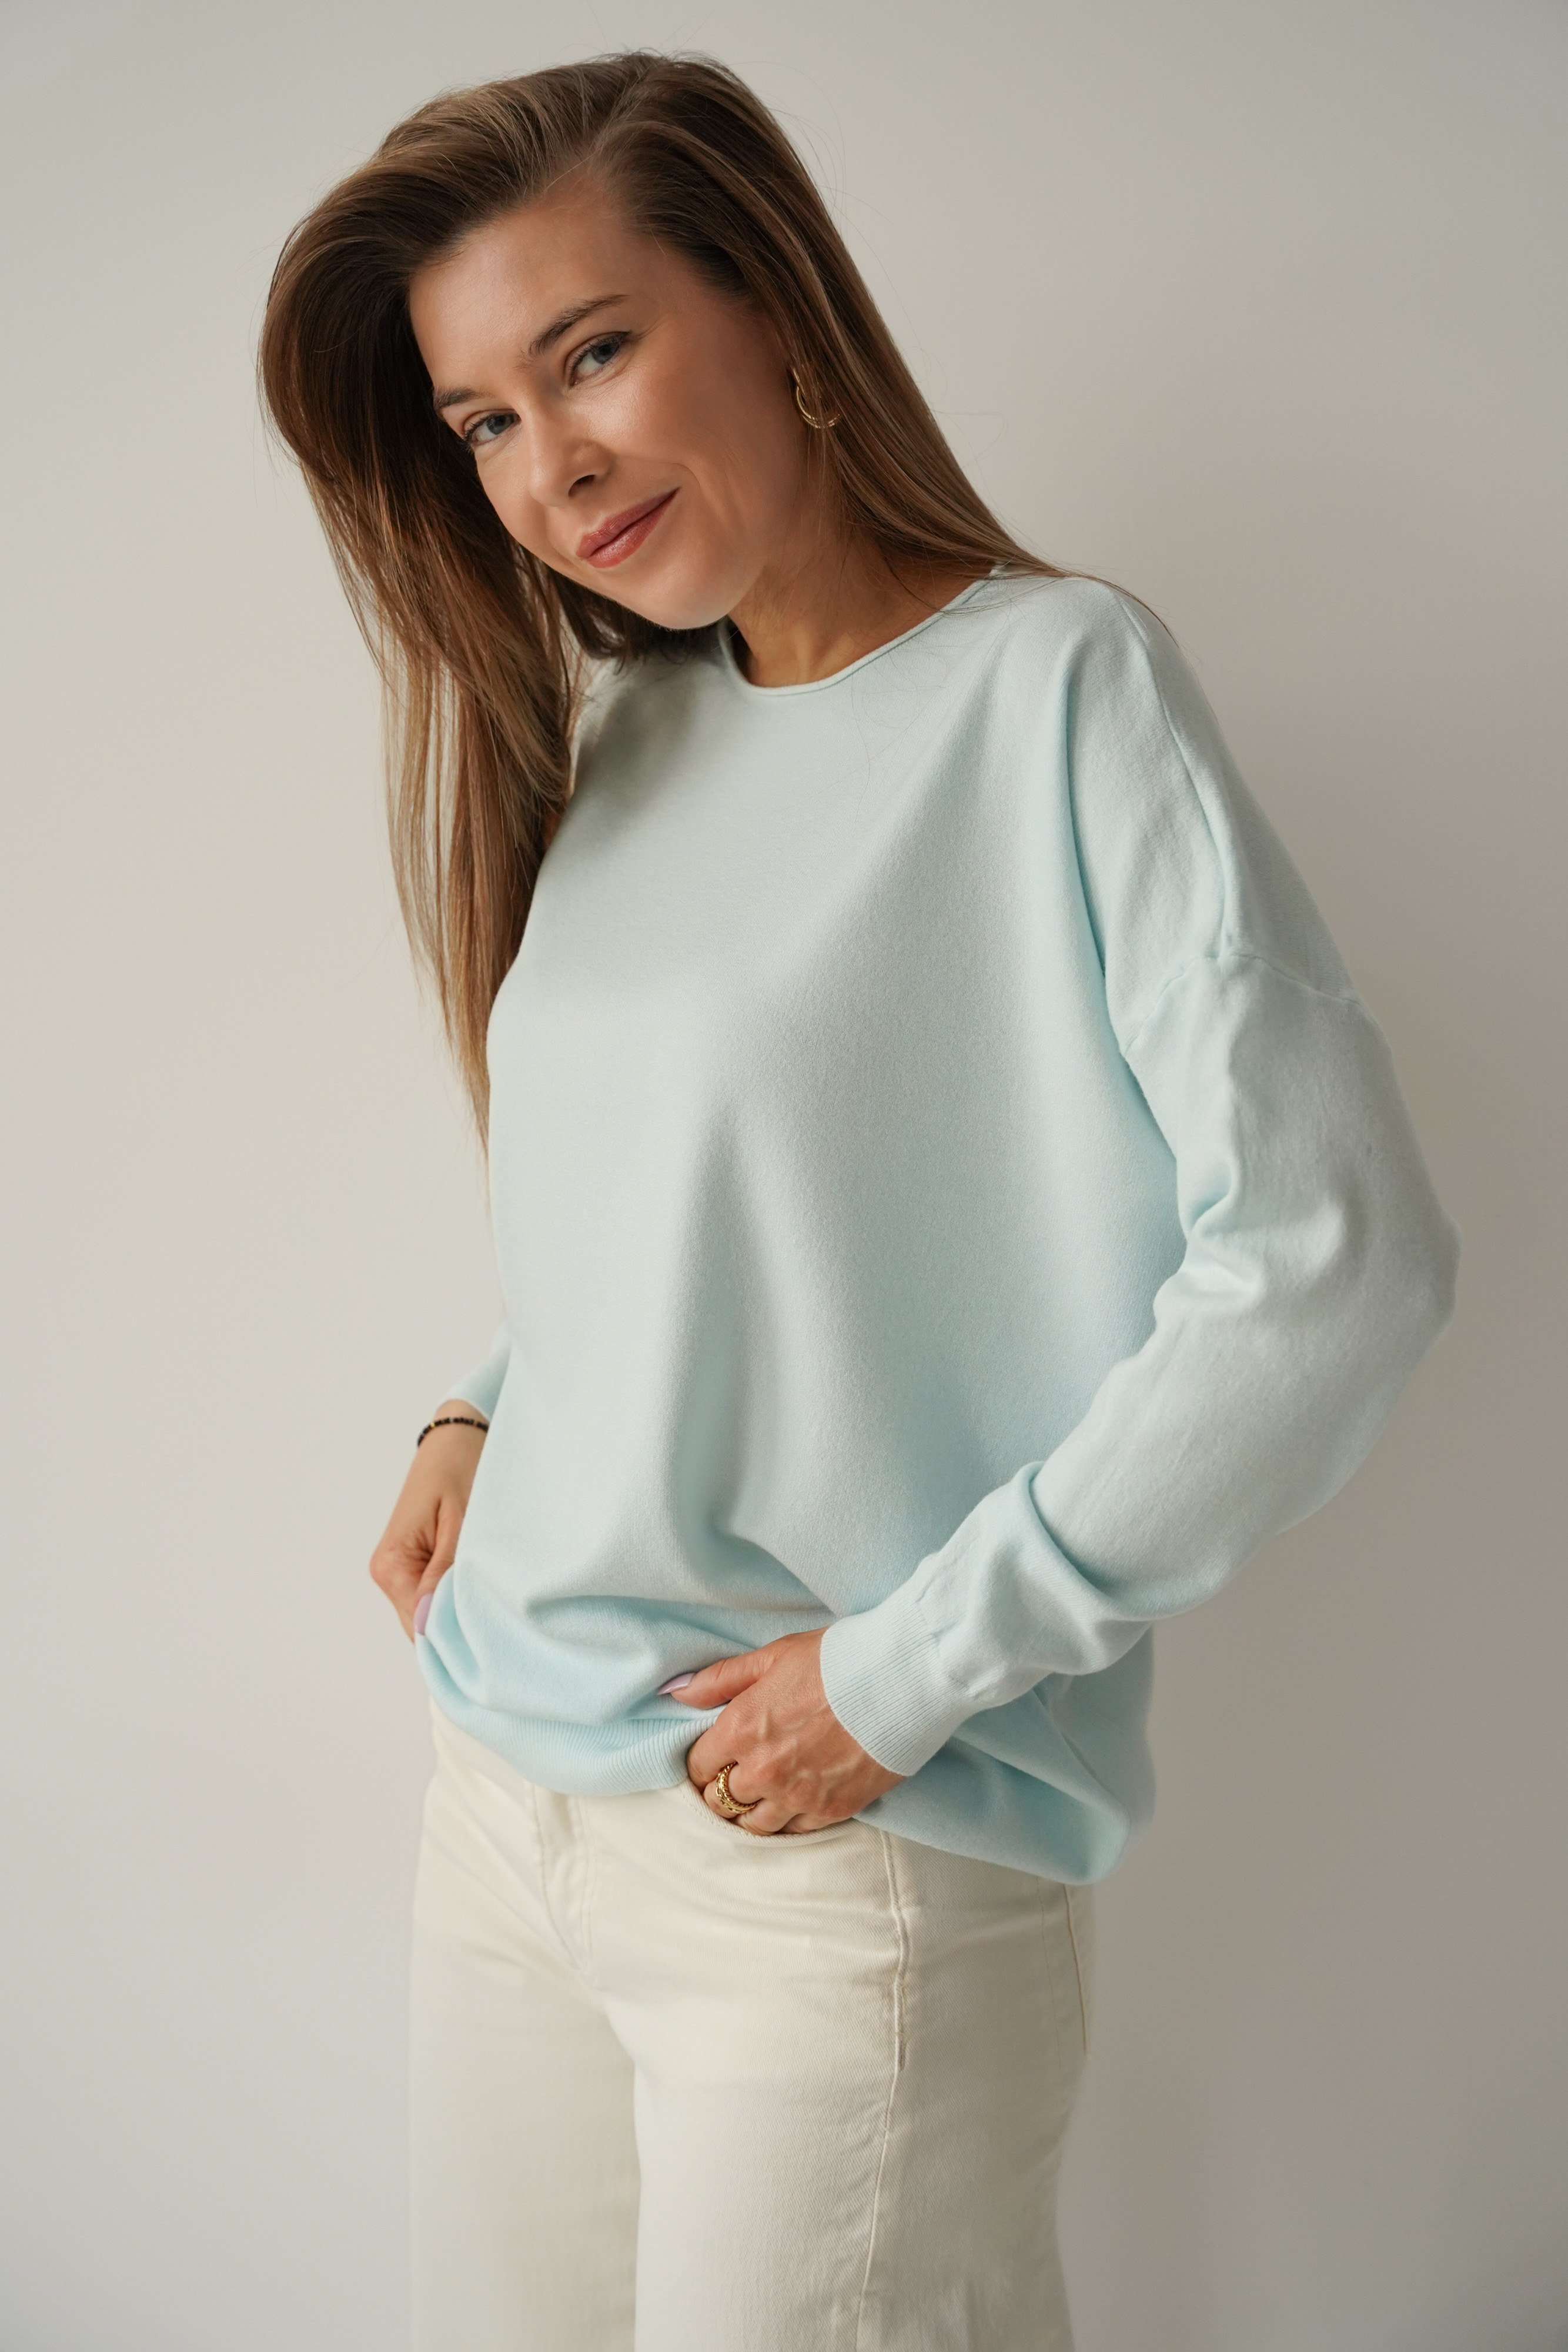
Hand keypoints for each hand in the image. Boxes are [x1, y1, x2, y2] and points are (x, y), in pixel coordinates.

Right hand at [369, 1405, 486, 1640]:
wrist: (457, 1438)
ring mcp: (398, 1569)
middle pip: (423, 1627)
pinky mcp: (413, 1563)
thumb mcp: (460, 1521)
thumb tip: (429, 1623)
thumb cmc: (461, 1469)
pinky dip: (456, 1597)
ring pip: (429, 1614)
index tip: (492, 1635)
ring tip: (493, 1598)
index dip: (455, 1636)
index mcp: (392, 1565)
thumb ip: (444, 1572)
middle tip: (500, 1619)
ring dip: (459, 1612)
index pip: (421, 1627)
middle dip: (458, 1627)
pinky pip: (433, 1596)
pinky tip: (481, 1586)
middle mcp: (388, 1572)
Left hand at [674, 1630, 902, 1835]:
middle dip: (720, 1789)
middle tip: (732, 1777)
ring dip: (749, 1811)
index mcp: (741, 1729)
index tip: (712, 1757)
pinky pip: (793, 1832)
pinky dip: (787, 1821)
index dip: (701, 1761)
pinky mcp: (831, 1810)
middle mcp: (763, 1770)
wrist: (902, 1678)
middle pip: (718, 1801)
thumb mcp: (772, 1657)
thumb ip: (720, 1679)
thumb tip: (676, 1691)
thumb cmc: (835, 1660)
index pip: (697, 1765)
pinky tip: (791, 1804)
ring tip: (758, 1795)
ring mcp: (797, 1795)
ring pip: (752, 1825)